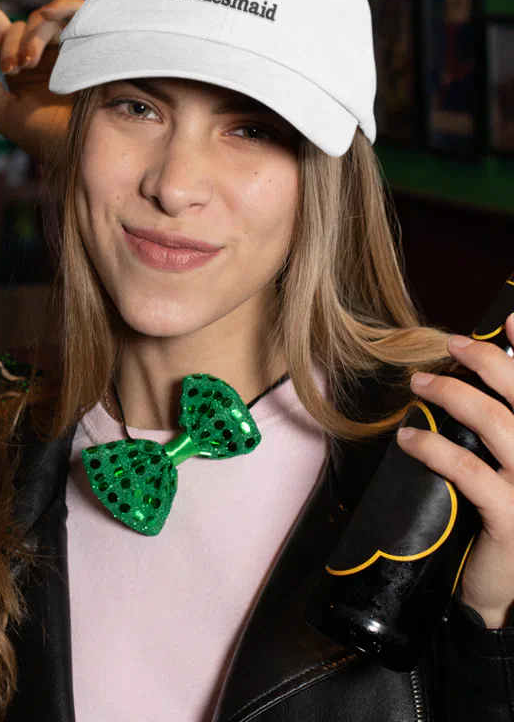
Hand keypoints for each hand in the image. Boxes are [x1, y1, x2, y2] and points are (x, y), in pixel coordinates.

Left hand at [0, 0, 79, 161]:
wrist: (86, 144)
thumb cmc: (44, 135)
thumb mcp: (0, 110)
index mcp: (22, 66)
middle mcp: (44, 51)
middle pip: (18, 25)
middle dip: (10, 45)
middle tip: (14, 69)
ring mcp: (67, 42)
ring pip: (40, 18)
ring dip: (30, 38)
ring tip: (31, 64)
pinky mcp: (90, 37)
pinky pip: (69, 9)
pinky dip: (56, 11)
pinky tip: (49, 25)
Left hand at [398, 317, 513, 627]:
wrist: (507, 593)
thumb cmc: (507, 520)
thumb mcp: (510, 471)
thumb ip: (503, 429)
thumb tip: (476, 376)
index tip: (510, 320)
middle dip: (488, 362)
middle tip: (453, 344)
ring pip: (498, 425)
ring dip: (454, 395)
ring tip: (420, 384)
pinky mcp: (513, 521)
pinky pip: (469, 471)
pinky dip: (434, 447)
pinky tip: (410, 437)